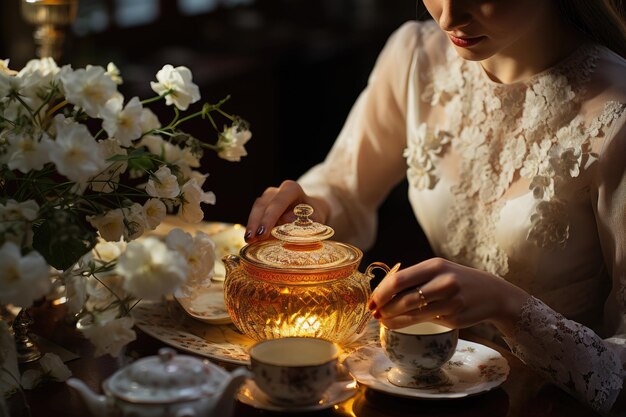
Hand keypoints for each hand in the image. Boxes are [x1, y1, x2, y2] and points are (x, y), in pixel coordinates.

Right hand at [244, 180, 329, 242]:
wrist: (311, 210)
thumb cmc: (314, 214)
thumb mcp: (316, 218)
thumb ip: (305, 220)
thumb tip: (287, 222)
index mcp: (292, 189)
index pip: (278, 202)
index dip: (269, 218)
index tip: (262, 234)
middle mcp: (277, 190)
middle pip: (263, 205)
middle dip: (256, 222)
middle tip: (250, 239)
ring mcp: (268, 198)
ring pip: (256, 209)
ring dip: (251, 225)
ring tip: (248, 241)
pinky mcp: (262, 207)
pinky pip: (255, 216)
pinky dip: (253, 227)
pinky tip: (250, 240)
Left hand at [368, 257, 529, 336]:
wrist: (492, 293)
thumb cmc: (456, 281)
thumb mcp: (437, 271)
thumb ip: (413, 279)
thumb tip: (381, 292)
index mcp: (434, 266)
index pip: (399, 279)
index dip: (381, 292)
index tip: (371, 300)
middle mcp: (443, 281)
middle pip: (404, 296)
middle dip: (384, 307)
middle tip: (374, 312)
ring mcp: (450, 300)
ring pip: (412, 312)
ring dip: (392, 318)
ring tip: (382, 320)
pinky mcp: (455, 317)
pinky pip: (424, 321)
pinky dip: (406, 324)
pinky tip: (397, 324)